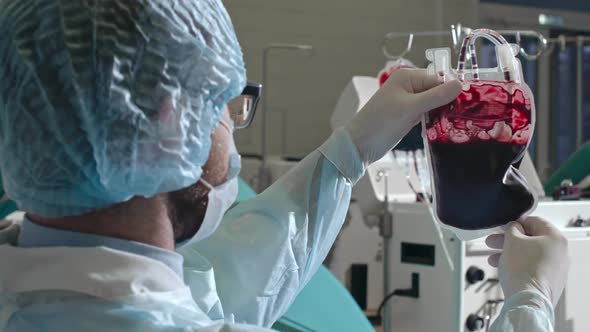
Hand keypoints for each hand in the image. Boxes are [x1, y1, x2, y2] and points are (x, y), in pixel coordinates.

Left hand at [345, 68, 461, 164]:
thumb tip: (460, 85)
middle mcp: (408, 86)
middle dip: (447, 103)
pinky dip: (433, 120)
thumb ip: (436, 96)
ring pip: (433, 104)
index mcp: (407, 77)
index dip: (451, 92)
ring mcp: (407, 101)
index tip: (465, 106)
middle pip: (437, 91)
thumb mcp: (411, 108)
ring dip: (441, 113)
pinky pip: (426, 114)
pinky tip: (440, 128)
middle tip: (461, 117)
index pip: (439, 79)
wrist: (359, 145)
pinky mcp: (407, 115)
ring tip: (452, 124)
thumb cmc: (381, 123)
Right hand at [486, 217, 569, 305]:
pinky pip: (531, 267)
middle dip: (508, 240)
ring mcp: (556, 268)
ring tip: (492, 258)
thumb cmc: (522, 268)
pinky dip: (517, 265)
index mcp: (555, 238)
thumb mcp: (512, 240)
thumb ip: (512, 228)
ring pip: (529, 254)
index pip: (534, 221)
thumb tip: (514, 227)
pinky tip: (502, 268)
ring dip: (509, 253)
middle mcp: (560, 252)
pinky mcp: (549, 281)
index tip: (501, 226)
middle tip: (492, 241)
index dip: (514, 222)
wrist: (528, 300)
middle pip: (530, 239)